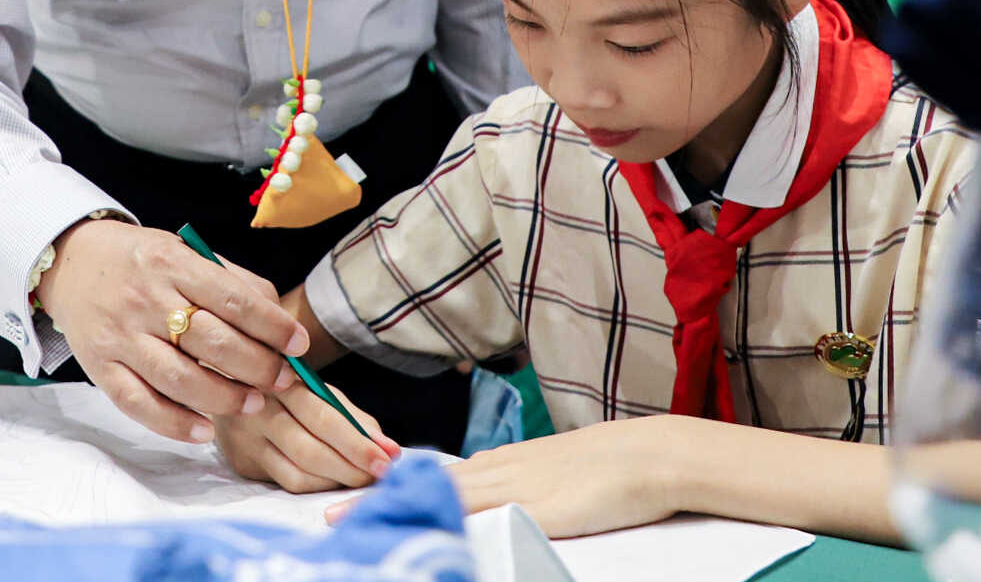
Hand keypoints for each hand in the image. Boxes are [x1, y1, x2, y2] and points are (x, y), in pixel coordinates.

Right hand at [33, 218, 311, 443]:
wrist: (71, 262)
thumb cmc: (140, 261)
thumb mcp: (182, 252)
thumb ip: (229, 280)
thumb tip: (277, 317)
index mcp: (171, 264)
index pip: (232, 300)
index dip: (272, 326)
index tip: (298, 345)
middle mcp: (144, 299)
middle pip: (211, 343)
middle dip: (256, 367)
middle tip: (282, 380)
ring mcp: (120, 336)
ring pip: (179, 379)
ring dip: (224, 398)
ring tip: (254, 405)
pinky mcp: (101, 367)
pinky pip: (139, 404)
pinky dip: (175, 423)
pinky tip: (205, 430)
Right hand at [215, 377, 398, 492]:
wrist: (228, 385)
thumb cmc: (286, 388)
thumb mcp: (317, 390)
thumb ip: (353, 418)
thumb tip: (389, 449)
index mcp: (279, 380)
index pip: (323, 418)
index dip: (357, 443)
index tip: (387, 458)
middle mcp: (256, 410)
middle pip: (310, 451)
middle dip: (352, 468)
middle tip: (378, 475)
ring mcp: (245, 440)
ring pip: (298, 475)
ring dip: (336, 482)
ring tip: (360, 478)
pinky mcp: (241, 463)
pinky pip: (287, 484)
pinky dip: (317, 486)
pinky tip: (332, 480)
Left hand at [334, 417, 682, 537]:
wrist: (651, 456)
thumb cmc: (615, 466)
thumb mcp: (559, 471)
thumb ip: (528, 483)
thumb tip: (506, 497)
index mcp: (505, 462)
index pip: (438, 473)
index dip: (395, 485)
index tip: (357, 496)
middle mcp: (499, 470)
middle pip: (424, 483)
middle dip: (376, 500)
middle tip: (329, 517)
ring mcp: (511, 487)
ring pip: (436, 495)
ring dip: (392, 508)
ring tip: (348, 524)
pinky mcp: (529, 508)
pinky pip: (472, 513)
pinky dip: (437, 518)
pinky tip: (413, 524)